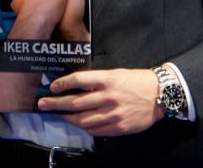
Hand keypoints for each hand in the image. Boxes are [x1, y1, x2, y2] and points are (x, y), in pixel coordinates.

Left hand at [38, 68, 164, 135]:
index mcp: (107, 79)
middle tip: (43, 104)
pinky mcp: (118, 127)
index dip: (63, 84)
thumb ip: (97, 81)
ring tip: (60, 115)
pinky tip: (79, 124)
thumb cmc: (136, 80)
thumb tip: (77, 87)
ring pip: (83, 119)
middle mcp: (108, 97)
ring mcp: (113, 114)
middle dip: (56, 104)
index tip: (52, 87)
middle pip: (75, 102)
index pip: (78, 80)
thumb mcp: (115, 74)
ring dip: (68, 118)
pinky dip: (85, 127)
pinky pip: (96, 130)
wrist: (159, 94)